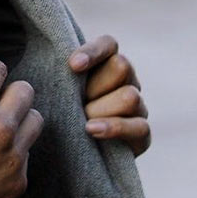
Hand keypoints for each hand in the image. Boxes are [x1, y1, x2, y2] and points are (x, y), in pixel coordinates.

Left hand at [68, 35, 149, 156]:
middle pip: (121, 66)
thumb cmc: (59, 112)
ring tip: (82, 120)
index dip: (93, 52)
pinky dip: (114, 127)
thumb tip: (54, 52)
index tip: (72, 65)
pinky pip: (140, 127)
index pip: (109, 44)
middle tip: (76, 102)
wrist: (67, 153)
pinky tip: (91, 129)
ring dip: (99, 109)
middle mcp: (128, 80)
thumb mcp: (56, 88)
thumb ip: (58, 69)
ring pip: (129, 96)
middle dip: (94, 86)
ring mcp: (139, 106)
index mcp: (107, 63)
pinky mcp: (142, 133)